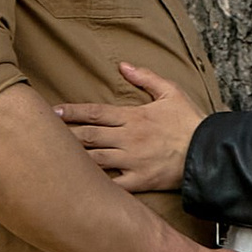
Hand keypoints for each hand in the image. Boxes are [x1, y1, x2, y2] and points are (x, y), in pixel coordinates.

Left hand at [57, 61, 203, 194]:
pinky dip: (95, 186)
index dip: (72, 112)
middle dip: (65, 135)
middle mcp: (128, 138)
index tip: (53, 111)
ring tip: (52, 160)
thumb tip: (122, 65)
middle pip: (89, 136)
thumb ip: (145, 77)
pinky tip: (79, 186)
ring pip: (95, 160)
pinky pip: (113, 186)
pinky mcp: (140, 181)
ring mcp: (132, 161)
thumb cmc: (189, 121)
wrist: (208, 151)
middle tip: (42, 135)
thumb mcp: (171, 91)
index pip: (96, 112)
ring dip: (73, 159)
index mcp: (133, 116)